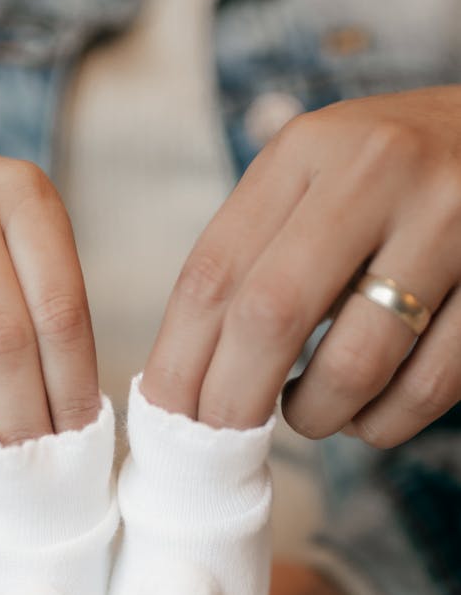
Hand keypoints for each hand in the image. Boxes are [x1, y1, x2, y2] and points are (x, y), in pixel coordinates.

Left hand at [143, 87, 460, 447]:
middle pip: (269, 316)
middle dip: (232, 402)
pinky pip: (426, 387)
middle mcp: (376, 173)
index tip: (162, 419)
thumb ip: (258, 253)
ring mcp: (449, 221)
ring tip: (308, 413)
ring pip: (354, 365)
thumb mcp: (318, 180)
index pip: (213, 272)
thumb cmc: (393, 181)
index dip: (177, 362)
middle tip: (220, 445)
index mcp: (308, 150)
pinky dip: (382, 422)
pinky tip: (367, 412)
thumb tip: (185, 377)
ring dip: (315, 416)